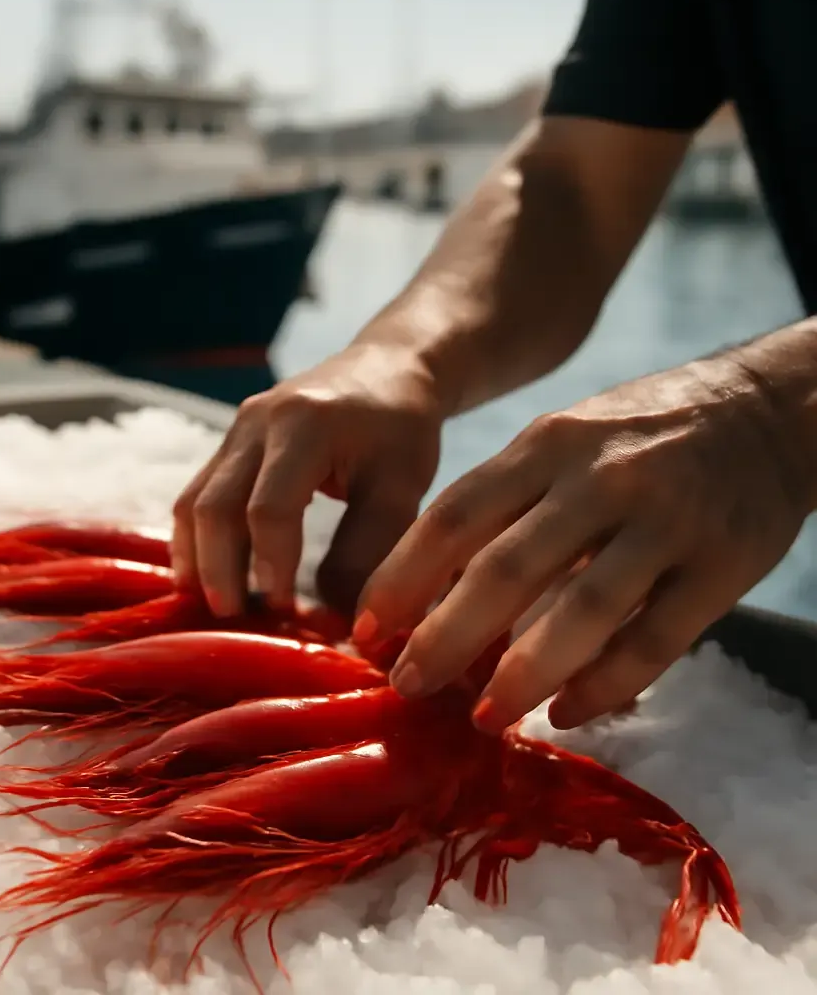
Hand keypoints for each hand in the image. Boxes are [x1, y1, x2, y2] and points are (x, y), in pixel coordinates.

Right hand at [171, 343, 443, 616]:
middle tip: (235, 619)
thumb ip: (369, 552)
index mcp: (305, 426)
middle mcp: (257, 421)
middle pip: (214, 505)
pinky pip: (196, 494)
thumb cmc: (402, 430)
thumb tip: (340, 623)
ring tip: (215, 608)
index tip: (286, 611)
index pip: (270, 508)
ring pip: (193, 501)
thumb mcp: (402, 487)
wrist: (385, 368)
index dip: (271, 566)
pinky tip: (205, 577)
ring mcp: (236, 429)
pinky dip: (195, 540)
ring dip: (197, 559)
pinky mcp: (229, 441)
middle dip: (219, 570)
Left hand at [355, 354, 810, 731]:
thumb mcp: (562, 440)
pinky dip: (607, 685)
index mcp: (547, 444)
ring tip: (484, 718)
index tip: (366, 628)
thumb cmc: (637, 435)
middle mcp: (600, 480)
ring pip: (583, 610)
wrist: (763, 411)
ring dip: (524, 674)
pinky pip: (656, 640)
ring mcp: (665, 523)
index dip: (404, 576)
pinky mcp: (722, 567)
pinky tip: (567, 714)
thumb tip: (430, 586)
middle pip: (507, 569)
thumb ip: (505, 502)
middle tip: (407, 685)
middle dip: (447, 635)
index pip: (456, 514)